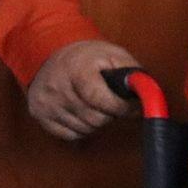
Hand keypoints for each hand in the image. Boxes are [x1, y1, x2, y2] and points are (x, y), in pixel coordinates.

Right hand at [25, 40, 139, 140]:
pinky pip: (69, 135)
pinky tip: (84, 114)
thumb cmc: (88, 57)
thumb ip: (133, 75)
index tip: (128, 106)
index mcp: (76, 69)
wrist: (52, 52)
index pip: (100, 99)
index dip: (119, 107)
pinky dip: (82, 129)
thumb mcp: (114, 55)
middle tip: (113, 105)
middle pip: (94, 118)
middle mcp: (57, 86)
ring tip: (98, 107)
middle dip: (110, 115)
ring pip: (84, 129)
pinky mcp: (39, 113)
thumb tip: (149, 96)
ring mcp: (45, 102)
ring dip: (97, 122)